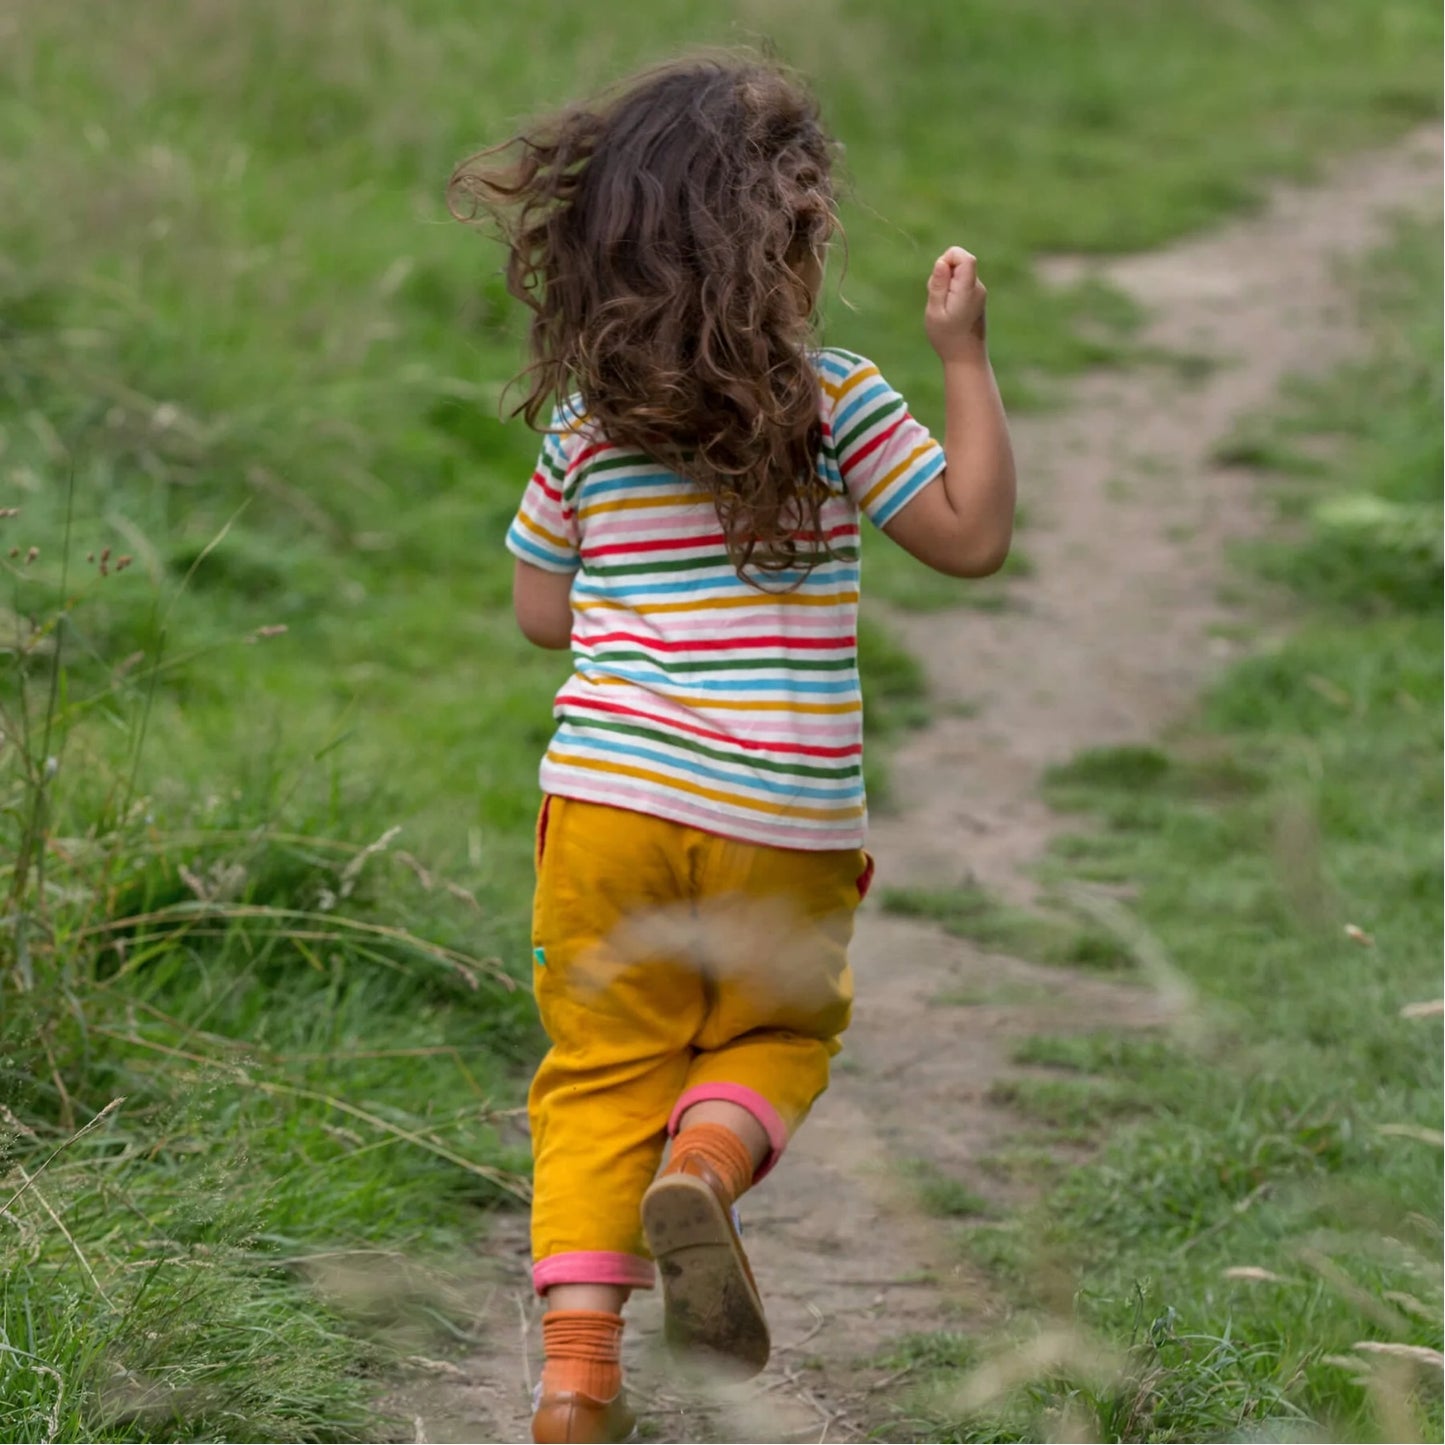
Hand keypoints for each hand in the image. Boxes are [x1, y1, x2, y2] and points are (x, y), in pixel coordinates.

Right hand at [924, 246, 987, 361]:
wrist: (967, 358)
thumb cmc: (947, 337)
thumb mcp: (935, 311)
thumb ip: (938, 285)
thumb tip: (941, 262)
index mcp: (968, 290)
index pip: (965, 257)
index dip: (949, 258)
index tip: (939, 277)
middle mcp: (978, 288)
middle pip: (961, 263)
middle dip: (944, 273)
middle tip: (938, 299)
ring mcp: (979, 293)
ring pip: (960, 274)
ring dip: (946, 285)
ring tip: (943, 309)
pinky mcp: (977, 299)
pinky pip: (962, 285)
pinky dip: (952, 293)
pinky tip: (950, 312)